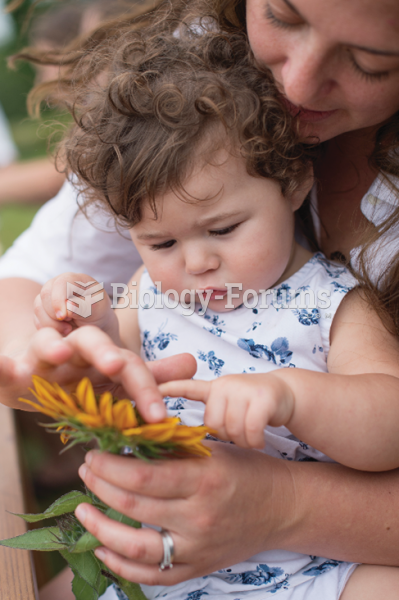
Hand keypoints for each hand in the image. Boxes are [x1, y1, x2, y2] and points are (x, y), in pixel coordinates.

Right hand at [0, 325, 195, 419]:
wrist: (37, 367)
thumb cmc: (81, 376)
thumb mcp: (113, 379)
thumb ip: (149, 375)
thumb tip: (192, 363)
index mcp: (101, 355)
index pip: (128, 364)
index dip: (145, 385)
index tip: (160, 415)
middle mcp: (74, 350)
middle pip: (92, 344)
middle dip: (105, 353)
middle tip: (116, 365)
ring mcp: (42, 357)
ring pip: (48, 342)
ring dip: (52, 344)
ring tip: (58, 350)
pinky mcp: (13, 372)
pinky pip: (2, 368)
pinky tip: (0, 365)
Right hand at [34, 272, 118, 341]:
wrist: (93, 325)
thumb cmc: (97, 314)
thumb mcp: (97, 311)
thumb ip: (85, 307)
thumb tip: (69, 306)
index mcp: (74, 279)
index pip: (61, 283)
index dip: (59, 299)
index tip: (64, 316)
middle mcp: (58, 284)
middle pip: (45, 293)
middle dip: (55, 313)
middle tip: (69, 324)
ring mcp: (48, 295)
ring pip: (38, 307)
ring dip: (51, 322)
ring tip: (68, 329)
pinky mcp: (41, 308)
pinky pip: (36, 318)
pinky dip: (46, 327)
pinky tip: (61, 331)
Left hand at [75, 442, 293, 584]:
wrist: (282, 507)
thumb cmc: (247, 469)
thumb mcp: (213, 449)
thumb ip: (173, 448)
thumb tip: (128, 442)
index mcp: (203, 478)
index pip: (143, 475)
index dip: (109, 467)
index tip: (94, 455)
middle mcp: (198, 516)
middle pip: (134, 506)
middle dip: (100, 487)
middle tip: (86, 472)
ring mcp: (197, 547)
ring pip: (136, 547)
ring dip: (100, 529)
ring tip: (82, 510)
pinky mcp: (198, 567)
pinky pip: (153, 575)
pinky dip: (121, 565)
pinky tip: (103, 547)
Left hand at [160, 373, 293, 447]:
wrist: (287, 394)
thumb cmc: (252, 406)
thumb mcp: (226, 405)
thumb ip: (208, 416)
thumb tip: (176, 442)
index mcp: (213, 389)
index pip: (186, 388)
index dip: (168, 389)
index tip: (150, 395)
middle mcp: (225, 385)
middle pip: (212, 424)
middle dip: (225, 436)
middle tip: (238, 434)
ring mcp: (243, 389)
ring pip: (231, 428)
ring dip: (242, 440)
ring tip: (250, 435)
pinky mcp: (263, 397)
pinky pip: (250, 430)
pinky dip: (255, 440)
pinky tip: (259, 440)